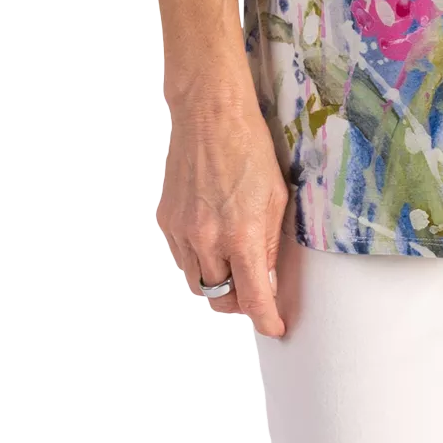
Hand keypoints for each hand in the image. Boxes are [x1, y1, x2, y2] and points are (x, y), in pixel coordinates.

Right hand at [156, 67, 289, 337]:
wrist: (210, 115)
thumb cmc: (251, 148)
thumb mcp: (277, 197)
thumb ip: (271, 244)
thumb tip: (269, 280)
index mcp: (242, 235)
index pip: (253, 298)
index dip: (266, 320)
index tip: (275, 327)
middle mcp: (208, 240)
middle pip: (219, 299)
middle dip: (239, 303)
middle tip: (255, 291)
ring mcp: (182, 232)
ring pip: (197, 283)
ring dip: (217, 283)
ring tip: (234, 264)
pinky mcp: (166, 220)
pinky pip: (182, 258)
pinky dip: (199, 260)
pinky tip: (213, 240)